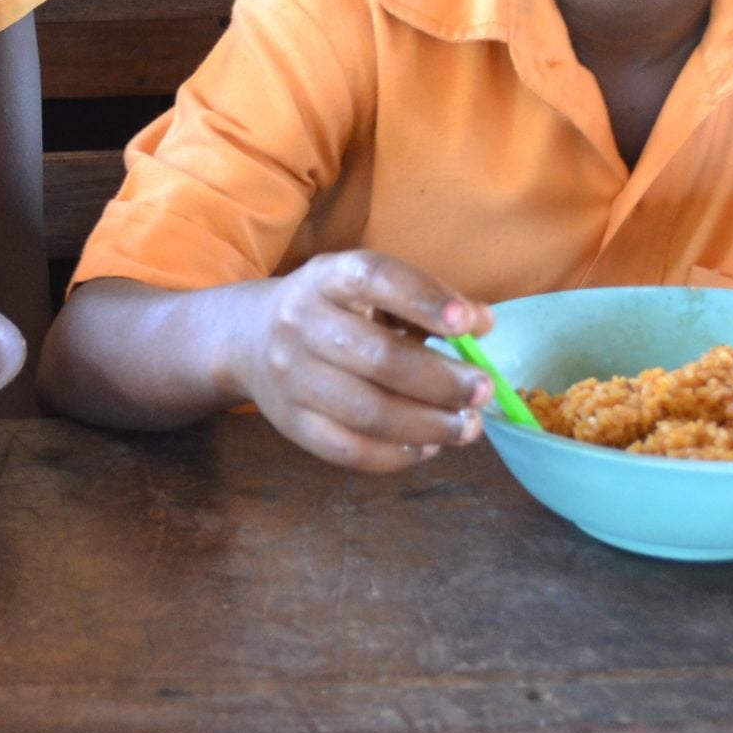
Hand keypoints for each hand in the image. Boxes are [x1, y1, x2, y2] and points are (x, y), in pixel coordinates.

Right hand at [226, 251, 493, 472]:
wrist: (249, 338)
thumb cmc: (332, 310)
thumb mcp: (368, 288)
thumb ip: (425, 301)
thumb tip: (483, 324)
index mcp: (327, 278)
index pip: (375, 279)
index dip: (425, 300)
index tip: (471, 324)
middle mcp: (301, 322)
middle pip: (379, 358)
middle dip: (442, 381)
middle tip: (483, 391)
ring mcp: (291, 377)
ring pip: (368, 413)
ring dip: (429, 425)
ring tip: (468, 426)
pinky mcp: (291, 423)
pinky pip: (350, 451)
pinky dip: (397, 454)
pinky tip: (427, 446)